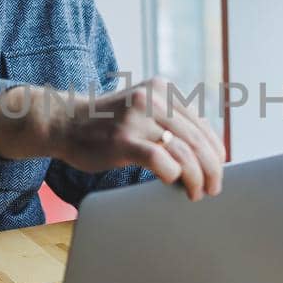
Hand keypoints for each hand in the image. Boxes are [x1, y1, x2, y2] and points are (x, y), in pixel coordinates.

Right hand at [0, 76, 225, 199]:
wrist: (64, 123)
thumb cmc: (106, 126)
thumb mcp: (141, 110)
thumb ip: (168, 120)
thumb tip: (205, 152)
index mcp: (162, 89)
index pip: (200, 124)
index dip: (214, 150)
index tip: (218, 169)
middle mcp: (152, 98)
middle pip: (196, 139)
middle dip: (211, 168)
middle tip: (214, 188)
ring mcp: (136, 118)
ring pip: (183, 151)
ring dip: (196, 177)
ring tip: (196, 193)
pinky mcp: (123, 140)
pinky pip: (160, 159)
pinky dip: (173, 175)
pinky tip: (173, 183)